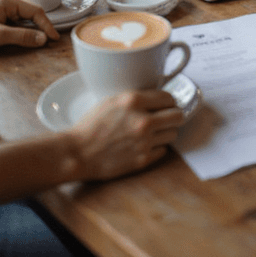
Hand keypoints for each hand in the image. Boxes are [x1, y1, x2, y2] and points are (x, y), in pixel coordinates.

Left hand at [0, 0, 58, 52]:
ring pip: (21, 17)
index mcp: (8, 1)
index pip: (35, 11)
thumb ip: (21, 37)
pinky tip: (18, 37)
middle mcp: (5, 0)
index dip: (47, 25)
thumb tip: (42, 39)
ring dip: (28, 29)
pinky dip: (18, 29)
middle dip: (39, 27)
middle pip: (29, 13)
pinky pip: (12, 19)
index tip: (54, 38)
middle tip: (47, 42)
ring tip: (35, 41)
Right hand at [67, 90, 185, 180]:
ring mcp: (144, 142)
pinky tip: (145, 145)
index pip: (169, 98)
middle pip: (178, 116)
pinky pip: (163, 151)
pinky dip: (157, 147)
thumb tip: (158, 98)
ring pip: (173, 134)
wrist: (77, 153)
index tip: (166, 104)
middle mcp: (143, 120)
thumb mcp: (113, 100)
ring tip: (154, 132)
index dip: (169, 101)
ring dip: (165, 132)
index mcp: (134, 101)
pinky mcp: (142, 160)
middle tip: (166, 117)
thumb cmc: (91, 126)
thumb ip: (137, 97)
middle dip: (173, 116)